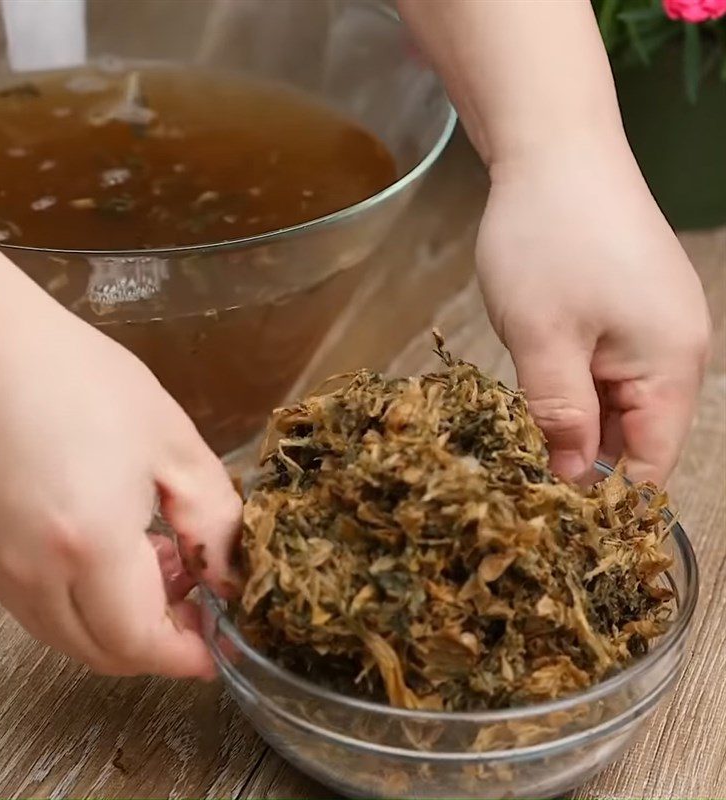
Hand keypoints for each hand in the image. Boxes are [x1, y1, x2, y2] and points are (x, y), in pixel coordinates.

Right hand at [0, 203, 241, 676]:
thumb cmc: (77, 380)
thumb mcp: (171, 441)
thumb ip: (213, 516)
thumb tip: (228, 571)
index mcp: (90, 546)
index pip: (141, 642)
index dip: (187, 654)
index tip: (220, 644)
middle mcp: (35, 575)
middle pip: (104, 652)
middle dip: (161, 640)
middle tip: (198, 596)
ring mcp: (0, 571)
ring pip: (70, 636)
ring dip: (122, 623)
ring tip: (162, 562)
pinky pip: (42, 609)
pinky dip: (85, 604)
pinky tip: (111, 551)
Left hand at [476, 135, 710, 483]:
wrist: (555, 150)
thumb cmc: (548, 241)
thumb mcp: (543, 341)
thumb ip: (561, 417)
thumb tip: (575, 478)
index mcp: (670, 367)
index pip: (651, 463)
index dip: (606, 498)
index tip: (554, 519)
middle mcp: (675, 350)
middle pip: (634, 435)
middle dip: (582, 458)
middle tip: (521, 474)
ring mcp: (652, 325)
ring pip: (614, 402)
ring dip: (571, 419)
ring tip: (521, 427)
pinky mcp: (627, 306)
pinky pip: (604, 366)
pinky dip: (571, 383)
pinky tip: (535, 380)